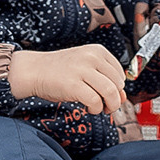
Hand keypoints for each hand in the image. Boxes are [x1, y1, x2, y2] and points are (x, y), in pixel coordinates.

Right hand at [7, 43, 129, 119]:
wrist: (35, 70)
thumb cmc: (61, 71)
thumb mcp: (86, 68)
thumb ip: (105, 79)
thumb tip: (124, 97)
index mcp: (97, 50)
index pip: (120, 73)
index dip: (118, 89)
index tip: (110, 95)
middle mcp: (92, 57)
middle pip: (117, 84)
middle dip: (116, 100)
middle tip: (106, 106)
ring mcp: (82, 70)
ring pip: (111, 92)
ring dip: (110, 106)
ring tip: (101, 109)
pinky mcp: (74, 85)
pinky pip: (95, 101)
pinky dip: (96, 109)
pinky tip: (89, 108)